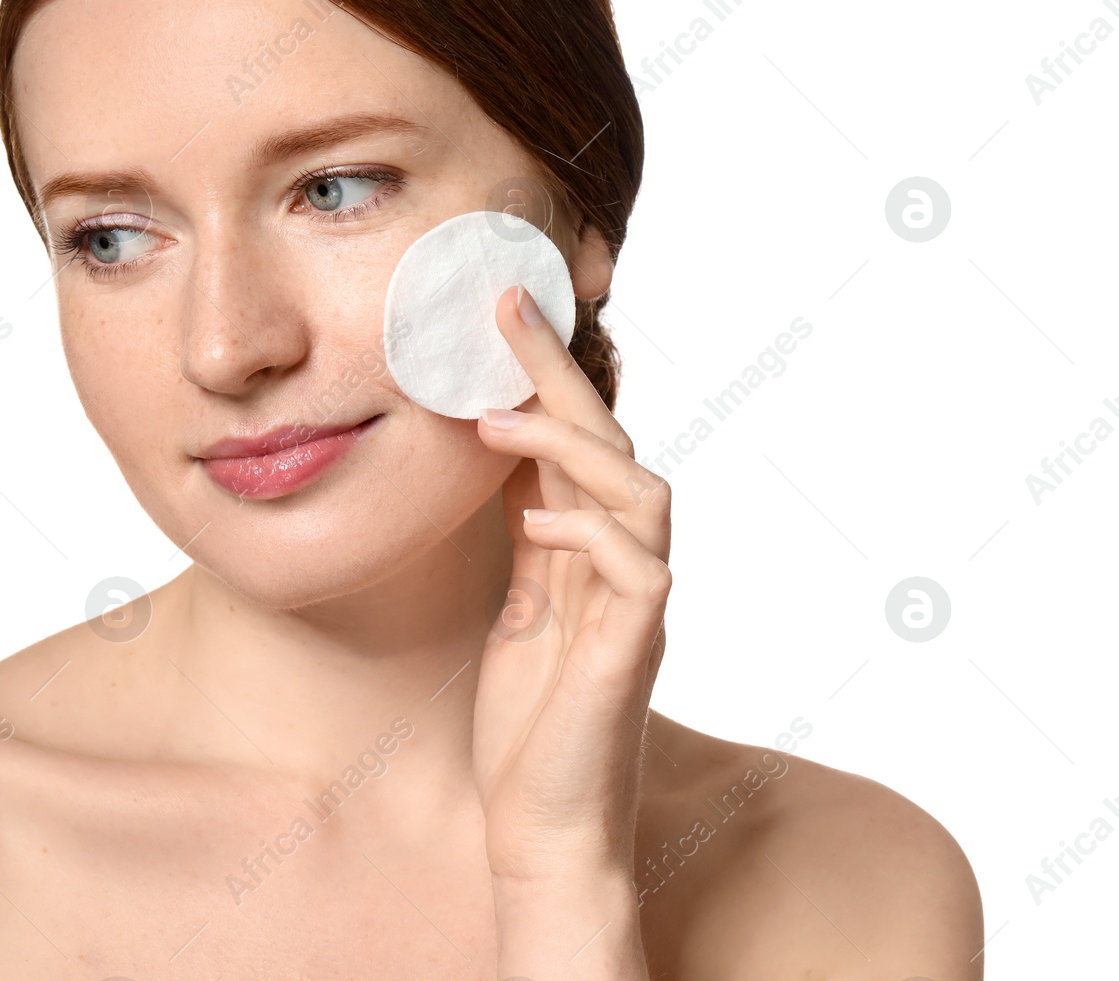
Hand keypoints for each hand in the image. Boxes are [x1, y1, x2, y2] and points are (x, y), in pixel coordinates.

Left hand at [471, 284, 671, 909]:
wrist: (543, 827)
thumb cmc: (529, 722)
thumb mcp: (518, 607)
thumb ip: (530, 538)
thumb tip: (503, 458)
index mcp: (592, 553)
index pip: (578, 443)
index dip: (544, 376)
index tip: (498, 312)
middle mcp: (626, 567)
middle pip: (613, 445)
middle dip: (558, 373)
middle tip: (502, 309)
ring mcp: (637, 608)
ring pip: (641, 492)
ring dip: (570, 446)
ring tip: (495, 424)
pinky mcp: (632, 653)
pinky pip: (639, 570)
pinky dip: (590, 532)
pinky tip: (536, 523)